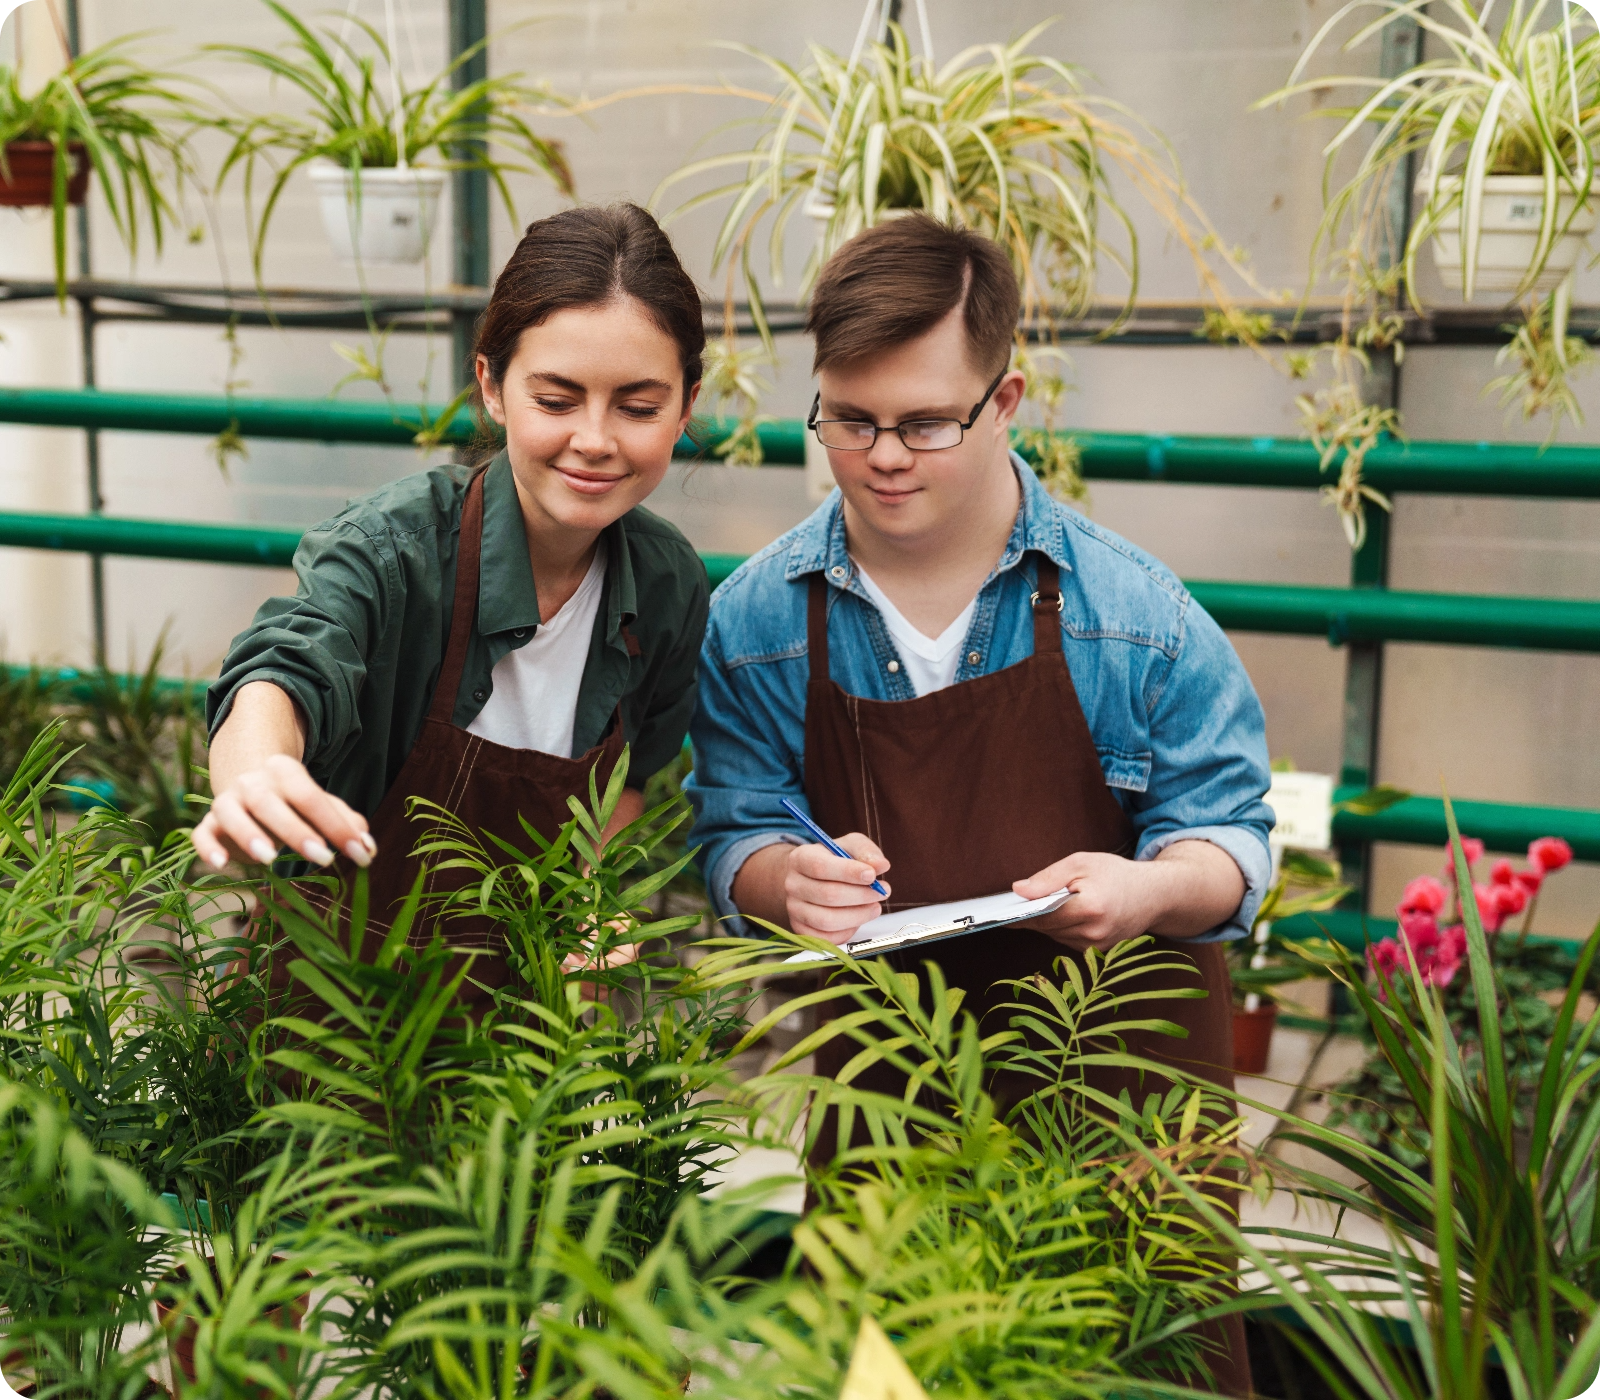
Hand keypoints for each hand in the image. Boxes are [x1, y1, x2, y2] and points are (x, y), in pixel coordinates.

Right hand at [192, 753, 376, 871]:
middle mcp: (253, 783)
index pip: (311, 797)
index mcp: (285, 772)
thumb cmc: (293, 803)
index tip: (362, 853)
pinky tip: (222, 864)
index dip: (337, 826)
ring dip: (250, 834)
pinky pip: (202, 833)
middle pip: (271, 803)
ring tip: (270, 858)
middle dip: (298, 831)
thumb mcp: (320, 805)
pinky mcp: (209, 824)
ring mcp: (227, 802)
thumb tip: (369, 847)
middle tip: (325, 858)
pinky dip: (209, 847)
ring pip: (233, 814)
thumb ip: (344, 822)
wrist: (249, 788)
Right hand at [783, 834, 890, 944]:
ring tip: (875, 906)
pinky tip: (859, 917)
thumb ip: (866, 852)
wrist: (812, 878)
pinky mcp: (801, 929)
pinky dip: (848, 931)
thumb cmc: (834, 860)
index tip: (872, 875)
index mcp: (800, 858)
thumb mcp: (850, 846)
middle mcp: (792, 885)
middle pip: (827, 895)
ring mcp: (794, 909)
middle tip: (883, 891)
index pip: (820, 867)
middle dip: (861, 895)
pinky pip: (826, 938)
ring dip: (858, 915)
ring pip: (827, 921)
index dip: (849, 872)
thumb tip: (881, 865)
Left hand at [1013, 840, 1246, 949]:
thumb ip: (1049, 878)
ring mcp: (1097, 947)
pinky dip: (1060, 928)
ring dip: (1045, 923)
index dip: (1020, 913)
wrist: (1155, 895)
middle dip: (1030, 916)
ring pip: (1055, 936)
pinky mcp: (1098, 953)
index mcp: (1091, 908)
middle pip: (1047, 927)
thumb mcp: (1082, 863)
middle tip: (1010, 906)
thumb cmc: (1117, 874)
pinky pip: (1067, 941)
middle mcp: (1094, 933)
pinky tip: (1061, 914)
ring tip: (1037, 907)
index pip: (1044, 914)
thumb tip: (1018, 890)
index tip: (998, 912)